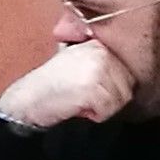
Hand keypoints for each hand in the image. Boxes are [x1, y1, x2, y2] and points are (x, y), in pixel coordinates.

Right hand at [0, 37, 131, 130]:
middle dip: (108, 97)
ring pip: (121, 99)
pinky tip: (77, 106)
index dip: (110, 87)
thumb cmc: (52, 86)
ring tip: (80, 99)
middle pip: (127, 86)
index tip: (88, 88)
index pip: (126, 74)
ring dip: (102, 106)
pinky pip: (109, 110)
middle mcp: (100, 52)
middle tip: (82, 95)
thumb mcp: (76, 63)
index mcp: (98, 44)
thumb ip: (100, 63)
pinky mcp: (93, 86)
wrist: (28, 100)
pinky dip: (95, 115)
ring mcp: (98, 67)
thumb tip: (131, 73)